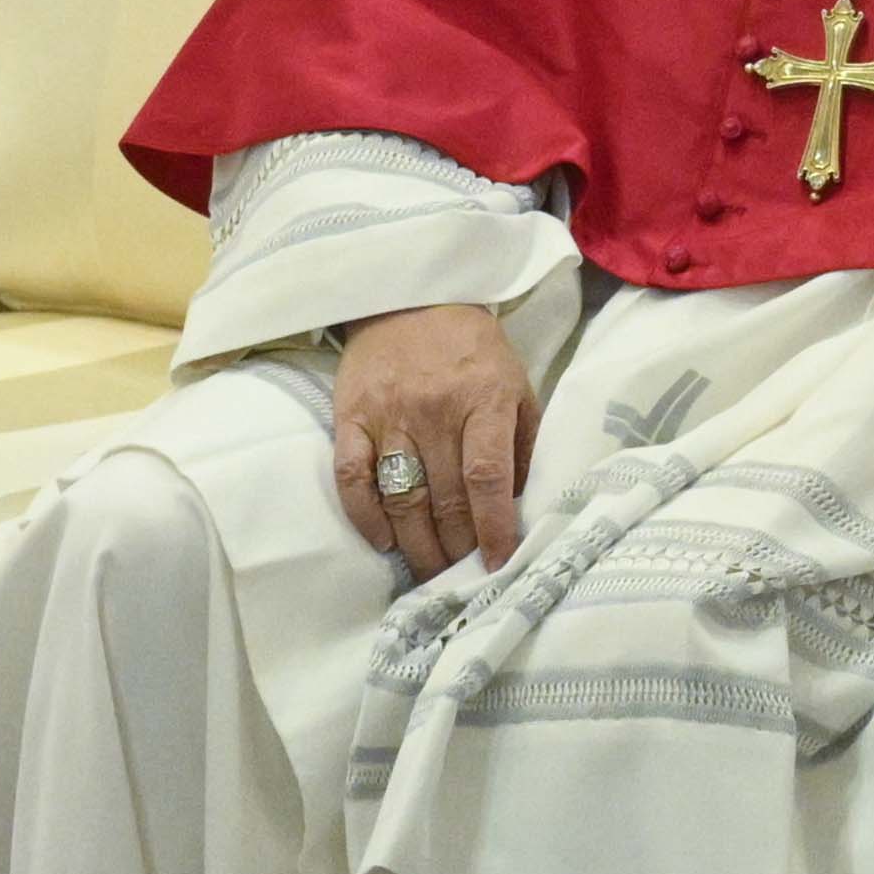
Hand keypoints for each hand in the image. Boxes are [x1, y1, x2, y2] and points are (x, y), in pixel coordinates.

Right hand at [327, 303, 540, 574]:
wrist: (409, 296)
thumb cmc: (472, 348)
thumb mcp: (516, 383)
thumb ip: (523, 440)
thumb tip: (523, 504)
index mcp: (483, 400)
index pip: (487, 478)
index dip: (493, 528)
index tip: (500, 562)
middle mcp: (434, 411)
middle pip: (445, 498)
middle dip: (457, 548)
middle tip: (465, 577)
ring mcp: (388, 415)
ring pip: (402, 498)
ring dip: (418, 545)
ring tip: (431, 572)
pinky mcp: (350, 416)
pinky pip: (353, 478)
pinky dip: (366, 516)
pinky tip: (384, 541)